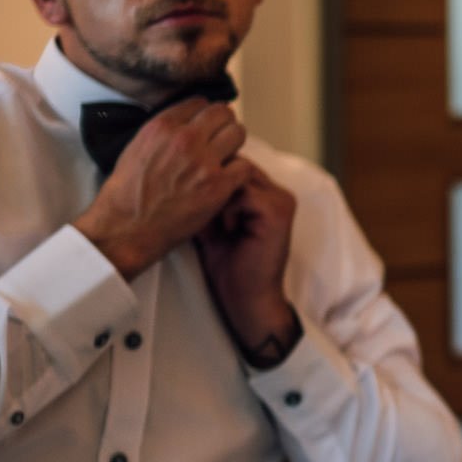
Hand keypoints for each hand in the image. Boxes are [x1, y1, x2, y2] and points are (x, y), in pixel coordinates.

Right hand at [73, 101, 252, 277]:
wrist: (127, 227)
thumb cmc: (127, 193)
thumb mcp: (136, 147)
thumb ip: (163, 131)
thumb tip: (185, 122)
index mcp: (162, 126)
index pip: (198, 102)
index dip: (204, 114)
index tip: (205, 124)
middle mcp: (184, 139)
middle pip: (222, 113)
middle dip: (223, 123)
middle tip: (221, 138)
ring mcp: (204, 162)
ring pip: (238, 133)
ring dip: (234, 143)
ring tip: (226, 155)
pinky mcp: (218, 186)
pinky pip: (244, 165)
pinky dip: (239, 171)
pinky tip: (228, 179)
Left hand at [195, 160, 300, 365]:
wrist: (245, 297)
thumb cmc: (229, 265)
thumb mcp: (212, 221)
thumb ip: (207, 195)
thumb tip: (180, 172)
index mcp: (266, 193)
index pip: (235, 164)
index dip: (211, 174)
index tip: (192, 191)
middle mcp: (278, 192)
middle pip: (239, 164)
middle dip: (214, 182)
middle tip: (200, 207)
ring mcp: (281, 201)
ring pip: (240, 174)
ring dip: (220, 196)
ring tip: (218, 222)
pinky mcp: (278, 212)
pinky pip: (244, 193)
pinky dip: (228, 209)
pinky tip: (228, 229)